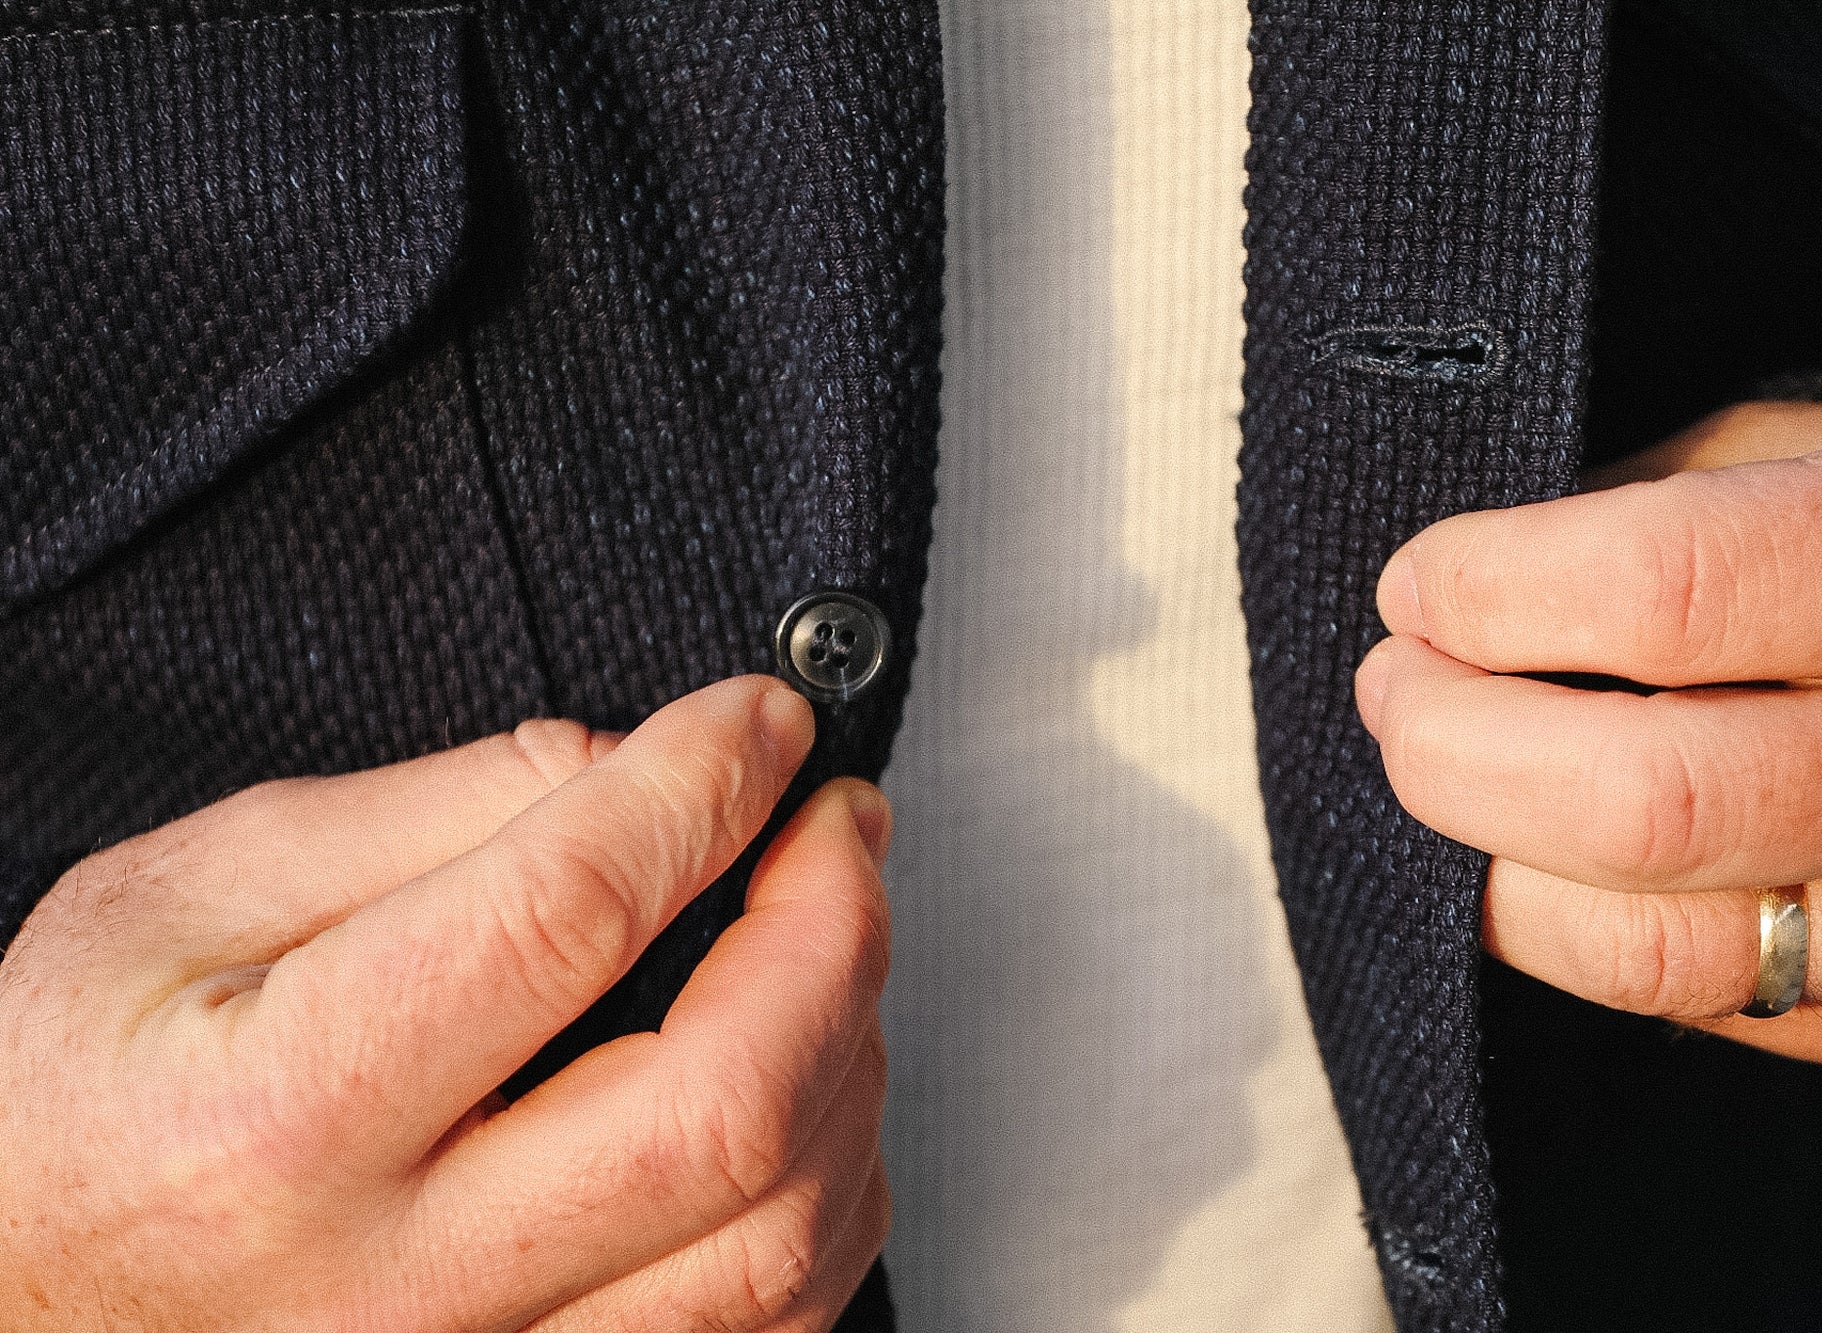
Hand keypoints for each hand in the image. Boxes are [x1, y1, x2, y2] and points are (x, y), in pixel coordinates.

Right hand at [0, 676, 892, 1331]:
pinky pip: (762, 1322)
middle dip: (835, 928)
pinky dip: (828, 1184)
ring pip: (775, 1237)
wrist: (17, 1303)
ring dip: (849, 1053)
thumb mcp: (182, 900)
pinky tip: (806, 1085)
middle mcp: (394, 1279)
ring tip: (825, 939)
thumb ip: (419, 816)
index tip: (761, 724)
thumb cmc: (70, 1109)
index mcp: (285, 1116)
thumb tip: (623, 765)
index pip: (567, 917)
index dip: (705, 786)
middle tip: (837, 826)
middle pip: (726, 1107)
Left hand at [1355, 401, 1821, 1072]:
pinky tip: (1544, 855)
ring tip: (1442, 774)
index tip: (1417, 585)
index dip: (1491, 590)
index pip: (1664, 590)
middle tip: (1395, 688)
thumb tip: (1467, 583)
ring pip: (1642, 950)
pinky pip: (1686, 1004)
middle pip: (1639, 802)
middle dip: (1454, 745)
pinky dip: (1571, 927)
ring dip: (1483, 864)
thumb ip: (1667, 497)